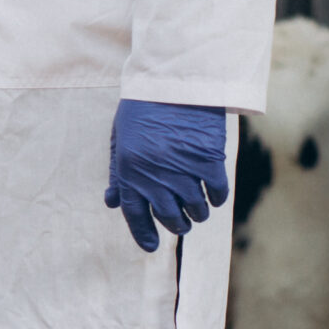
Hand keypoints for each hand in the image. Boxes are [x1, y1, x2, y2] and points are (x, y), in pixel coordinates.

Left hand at [104, 100, 229, 251]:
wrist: (173, 82)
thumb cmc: (142, 110)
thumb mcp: (121, 139)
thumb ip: (117, 173)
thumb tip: (111, 203)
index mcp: (128, 170)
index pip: (134, 214)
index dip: (144, 234)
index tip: (151, 247)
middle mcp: (155, 175)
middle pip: (169, 217)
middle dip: (176, 224)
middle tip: (182, 222)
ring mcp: (184, 170)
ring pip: (196, 210)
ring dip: (198, 212)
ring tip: (197, 206)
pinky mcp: (210, 162)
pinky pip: (217, 195)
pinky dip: (216, 198)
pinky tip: (212, 192)